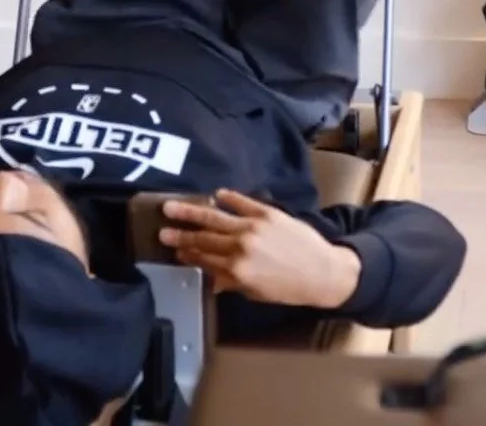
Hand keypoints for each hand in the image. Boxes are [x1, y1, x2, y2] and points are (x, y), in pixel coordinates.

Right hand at [160, 191, 360, 309]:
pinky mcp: (267, 211)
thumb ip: (231, 282)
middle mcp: (241, 246)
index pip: (204, 258)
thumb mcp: (257, 292)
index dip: (186, 253)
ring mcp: (253, 226)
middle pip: (203, 237)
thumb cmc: (289, 287)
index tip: (171, 248)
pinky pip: (241, 201)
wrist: (323, 272)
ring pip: (215, 216)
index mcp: (237, 269)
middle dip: (181, 233)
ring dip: (192, 212)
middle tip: (162, 228)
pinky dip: (227, 197)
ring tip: (173, 206)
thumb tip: (210, 279)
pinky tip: (215, 194)